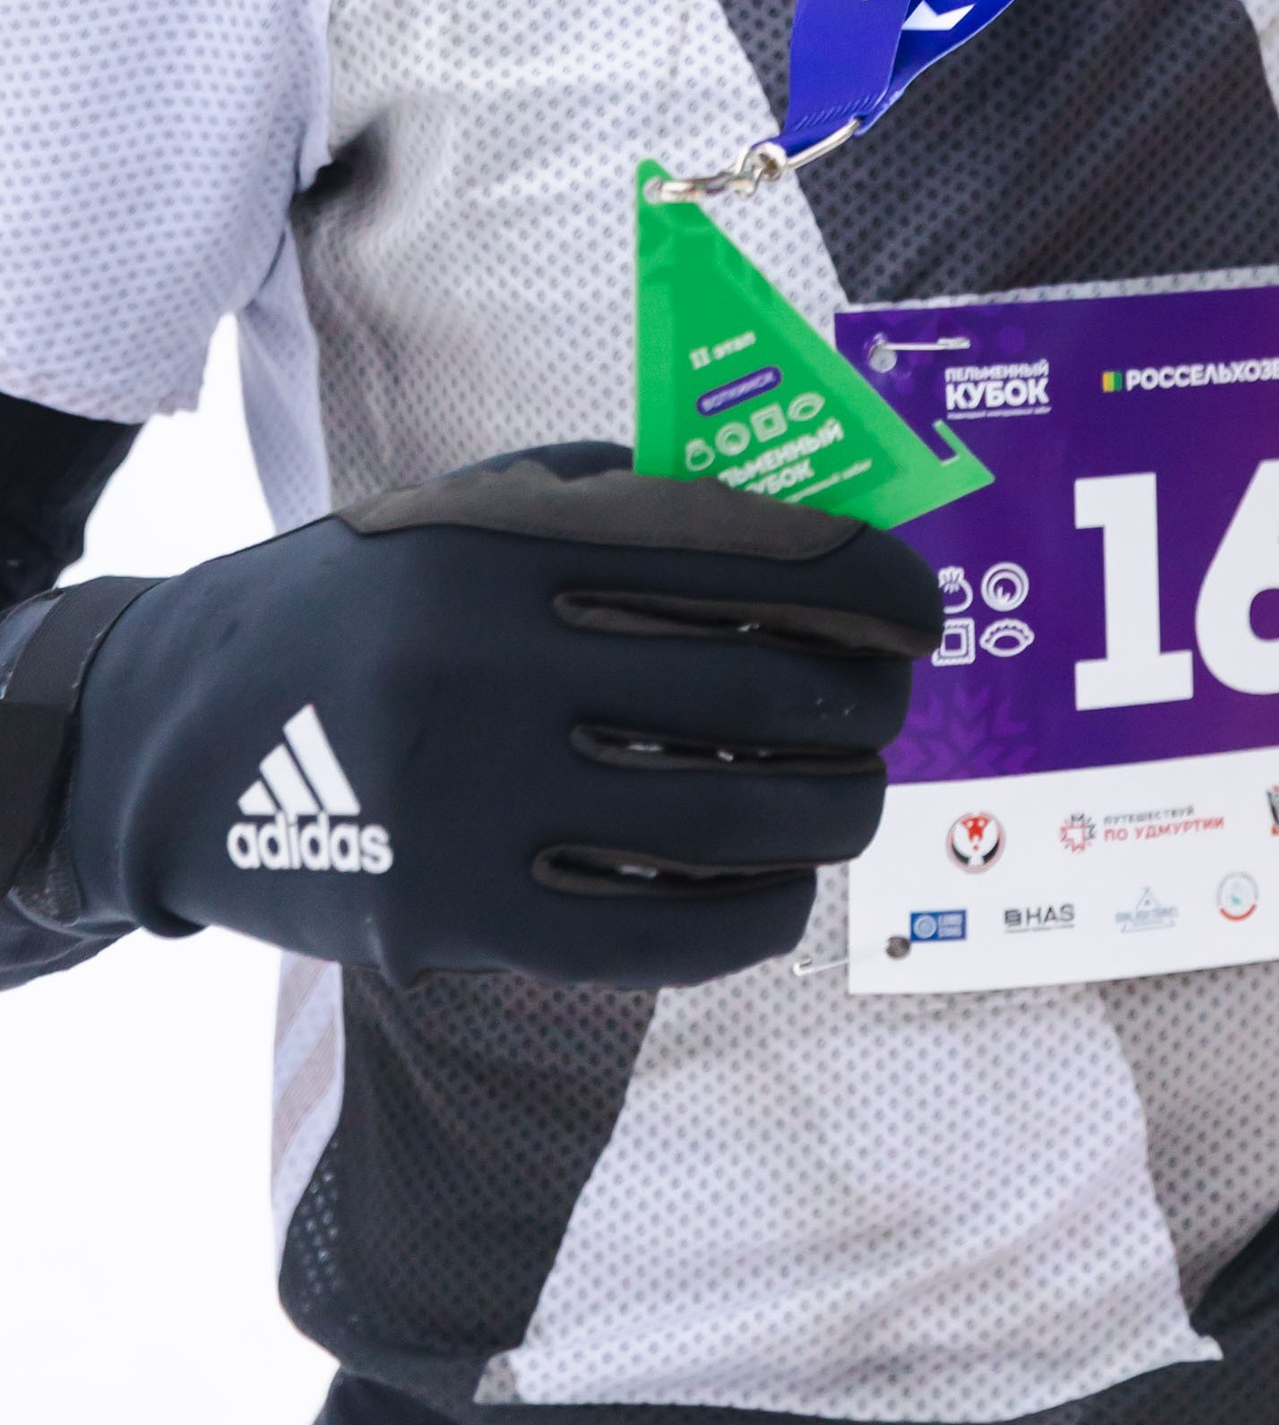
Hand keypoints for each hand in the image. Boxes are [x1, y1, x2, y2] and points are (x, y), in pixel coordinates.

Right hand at [20, 446, 940, 985]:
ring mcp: (471, 800)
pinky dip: (755, 914)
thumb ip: (634, 506)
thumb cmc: (376, 602)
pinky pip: (656, 936)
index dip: (870, 581)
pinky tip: (783, 886)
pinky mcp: (453, 921)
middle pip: (764, 686)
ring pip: (731, 820)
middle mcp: (492, 662)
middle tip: (892, 706)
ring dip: (834, 809)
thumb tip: (820, 530)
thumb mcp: (481, 507)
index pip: (749, 550)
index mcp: (510, 539)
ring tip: (854, 795)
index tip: (924, 609)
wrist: (190, 732)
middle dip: (867, 700)